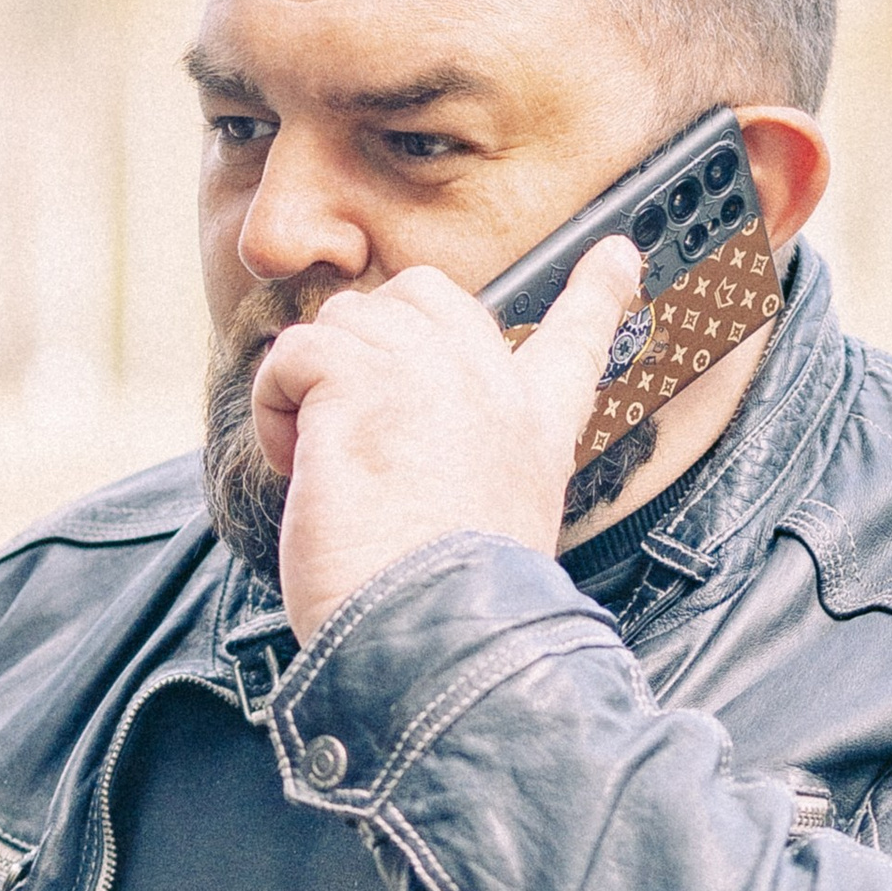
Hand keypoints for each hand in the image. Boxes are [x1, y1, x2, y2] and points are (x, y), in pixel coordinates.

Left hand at [256, 235, 645, 649]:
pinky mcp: (357, 381)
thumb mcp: (495, 533)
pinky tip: (298, 462)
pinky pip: (295, 351)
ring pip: (347, 318)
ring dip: (315, 387)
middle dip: (373, 342)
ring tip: (322, 462)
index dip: (597, 292)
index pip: (580, 337)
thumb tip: (413, 464)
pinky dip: (276, 405)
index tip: (616, 255)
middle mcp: (490, 386)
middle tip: (355, 423)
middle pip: (425, 293)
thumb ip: (473, 474)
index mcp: (536, 427)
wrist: (431, 635)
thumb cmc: (450, 610)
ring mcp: (424, 372)